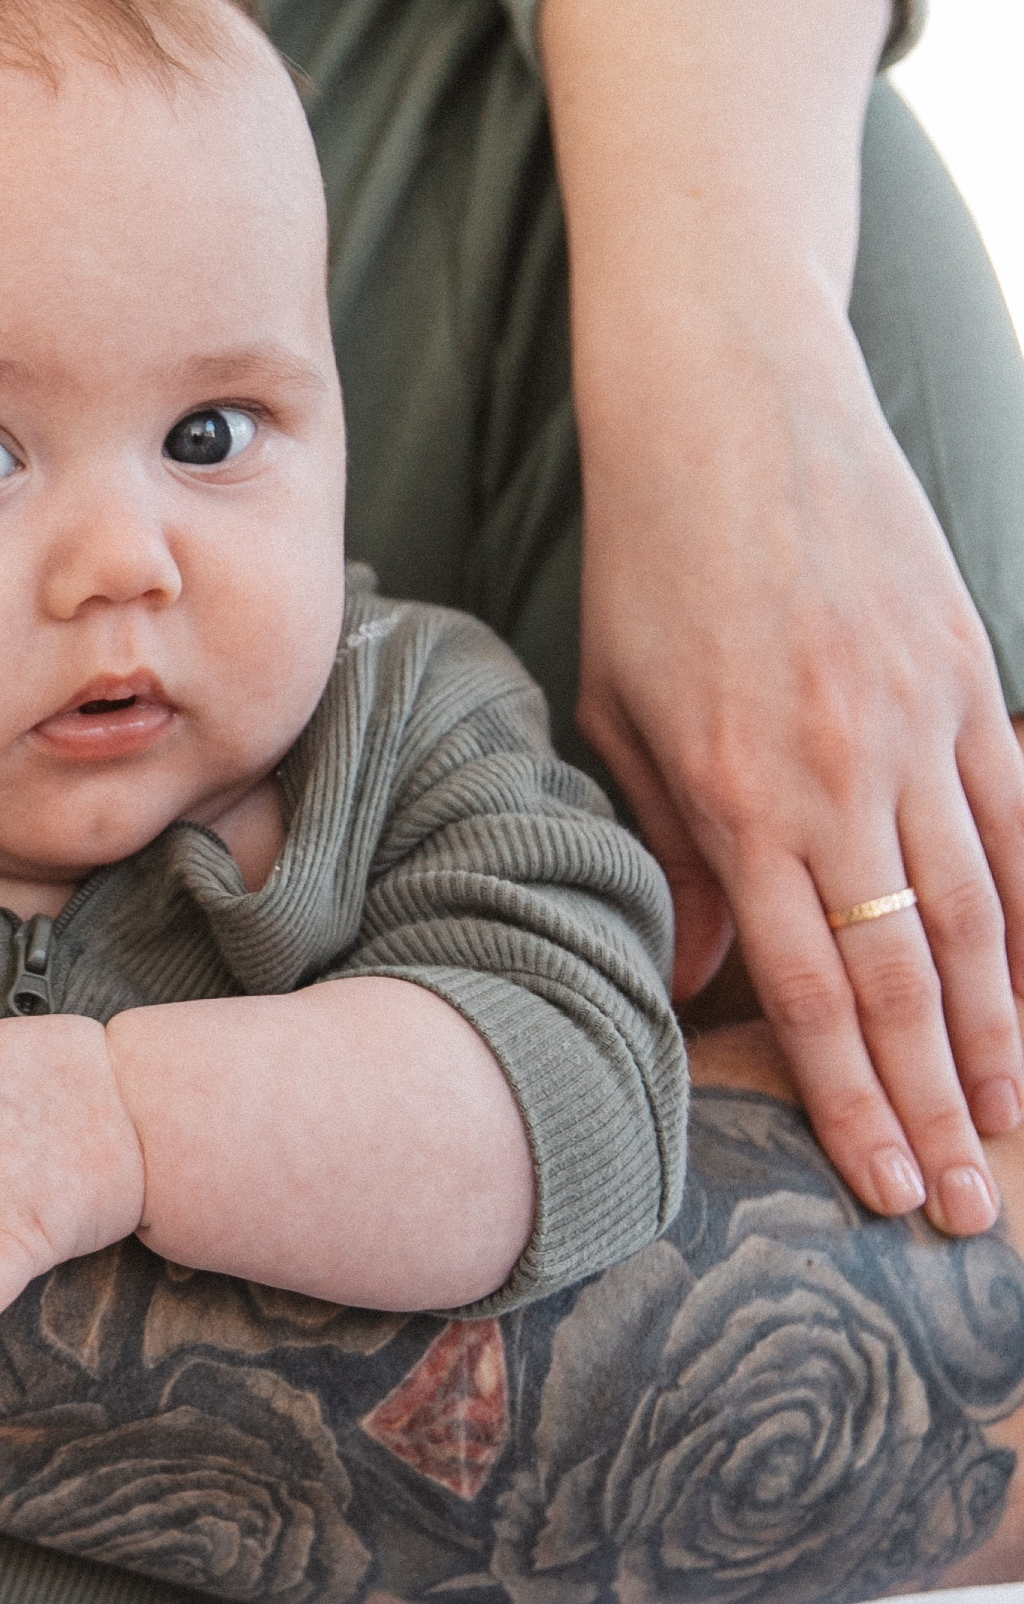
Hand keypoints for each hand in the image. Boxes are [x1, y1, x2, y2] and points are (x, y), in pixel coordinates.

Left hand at [545, 0, 1023, 1241]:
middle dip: (941, 1106)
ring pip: (982, 912)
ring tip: (1018, 1129)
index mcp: (744, 792)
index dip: (857, 1102)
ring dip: (1004, 1035)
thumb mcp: (619, 712)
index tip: (889, 1191)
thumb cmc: (650, 558)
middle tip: (969, 1211)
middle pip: (910, 976)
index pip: (812, 989)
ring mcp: (925, 720)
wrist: (731, 393)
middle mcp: (847, 771)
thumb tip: (709, 981)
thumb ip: (673, 852)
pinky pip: (1023, 818)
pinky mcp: (973, 673)